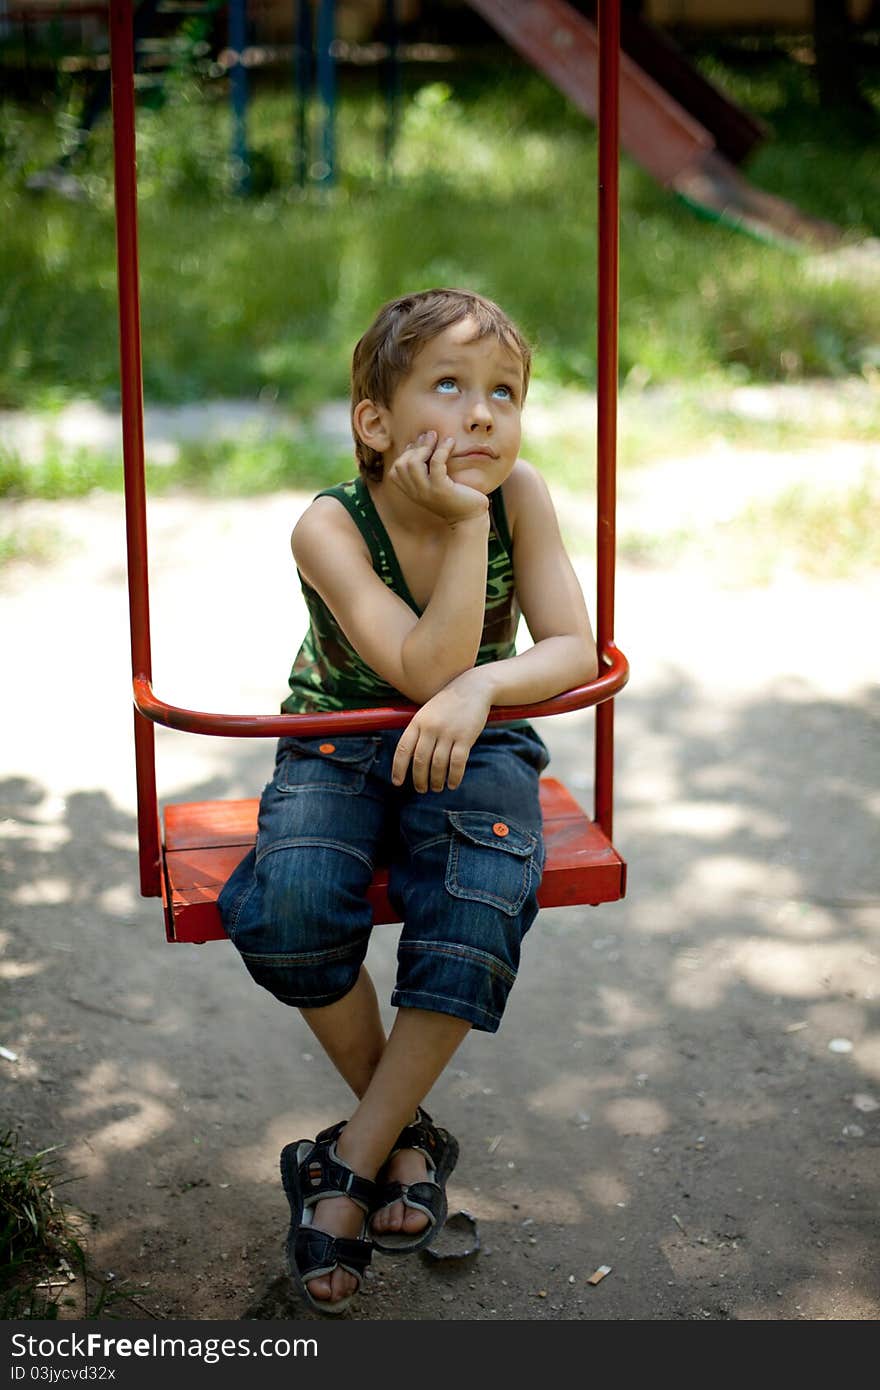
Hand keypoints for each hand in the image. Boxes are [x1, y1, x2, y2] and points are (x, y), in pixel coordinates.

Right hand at [387, 431, 488, 524]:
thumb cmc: (457, 497)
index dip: (406, 454)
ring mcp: (427, 492)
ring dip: (425, 446)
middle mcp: (416, 493)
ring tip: (438, 438)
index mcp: (412, 492)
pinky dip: (442, 449)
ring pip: (413, 463)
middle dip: (415, 447)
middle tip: (431, 436)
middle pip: (401, 464)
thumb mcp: (437, 482)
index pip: (395, 470)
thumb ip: (428, 468)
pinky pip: (436, 463)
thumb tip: (425, 438)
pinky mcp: (442, 489)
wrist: (470, 517)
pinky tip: (451, 442)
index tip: (421, 444)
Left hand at [392, 669, 492, 792]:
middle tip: (422, 789)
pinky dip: (454, 777)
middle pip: (420, 761)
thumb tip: (411, 758)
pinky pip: (457, 763)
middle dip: (419, 779)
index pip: (403, 749)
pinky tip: (452, 784)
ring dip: (436, 781)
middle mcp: (431, 727)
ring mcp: (448, 732)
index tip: (397, 783)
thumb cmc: (448, 703)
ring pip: (438, 765)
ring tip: (437, 788)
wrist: (473, 688)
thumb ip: (418, 731)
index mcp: (417, 721)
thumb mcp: (427, 712)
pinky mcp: (465, 737)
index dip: (398, 768)